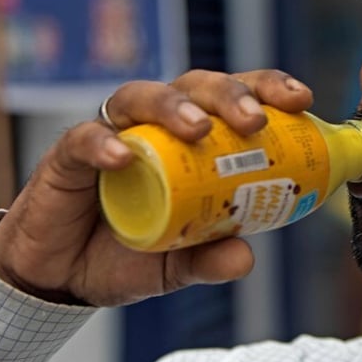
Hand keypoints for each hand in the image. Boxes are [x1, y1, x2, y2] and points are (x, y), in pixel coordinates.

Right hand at [0, 69, 313, 306]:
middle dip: (230, 95)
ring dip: (173, 107)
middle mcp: (156, 126)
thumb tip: (245, 259)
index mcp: (194, 140)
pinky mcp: (68, 156)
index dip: (267, 90)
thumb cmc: (125, 253)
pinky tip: (121, 158)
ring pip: (142, 97)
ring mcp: (113, 134)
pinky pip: (85, 139)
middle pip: (196, 86)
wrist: (60, 275)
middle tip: (253, 121)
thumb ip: (209, 259)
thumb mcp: (177, 264)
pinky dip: (103, 144)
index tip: (301, 101)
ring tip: (197, 129)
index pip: (234, 98)